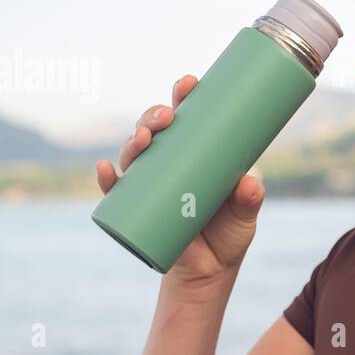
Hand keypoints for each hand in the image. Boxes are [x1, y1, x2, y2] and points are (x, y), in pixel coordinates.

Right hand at [95, 74, 264, 285]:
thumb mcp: (245, 213)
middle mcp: (169, 163)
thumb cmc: (229, 234)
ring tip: (144, 139)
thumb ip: (250, 198)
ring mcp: (150, 184)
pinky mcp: (136, 209)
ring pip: (134, 153)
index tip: (190, 82)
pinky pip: (115, 191)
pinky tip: (105, 170)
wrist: (211, 272)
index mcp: (195, 153)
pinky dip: (106, 179)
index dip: (185, 96)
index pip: (188, 117)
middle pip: (155, 129)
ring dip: (133, 141)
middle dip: (155, 115)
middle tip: (168, 115)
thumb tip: (248, 183)